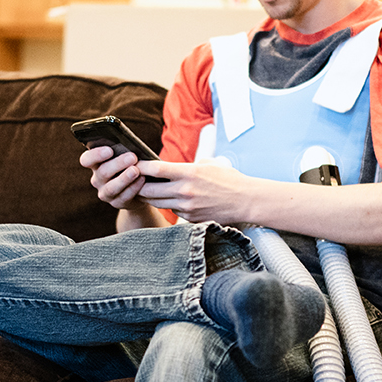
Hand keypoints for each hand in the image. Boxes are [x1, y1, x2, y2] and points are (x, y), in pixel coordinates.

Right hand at [81, 145, 154, 211]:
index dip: (96, 155)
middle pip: (103, 172)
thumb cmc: (130, 165)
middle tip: (132, 157)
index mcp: (96, 164)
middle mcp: (97, 179)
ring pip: (111, 187)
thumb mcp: (125, 156)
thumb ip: (124, 151)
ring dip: (124, 178)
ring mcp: (105, 193)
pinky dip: (133, 188)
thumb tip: (131, 144)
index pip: (87, 160)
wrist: (139, 188)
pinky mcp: (116, 203)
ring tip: (136, 170)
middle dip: (118, 164)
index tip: (109, 150)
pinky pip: (123, 197)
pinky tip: (142, 179)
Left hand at [134, 160, 260, 224]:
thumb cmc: (230, 180)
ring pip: (158, 203)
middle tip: (135, 180)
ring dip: (150, 197)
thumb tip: (172, 166)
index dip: (142, 166)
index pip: (156, 169)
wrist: (246, 201)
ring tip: (147, 190)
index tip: (135, 164)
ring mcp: (187, 207)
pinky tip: (170, 200)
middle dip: (139, 185)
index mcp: (189, 173)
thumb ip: (189, 165)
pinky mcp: (190, 218)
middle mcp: (185, 191)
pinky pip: (173, 211)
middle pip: (150, 190)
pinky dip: (169, 205)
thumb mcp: (209, 164)